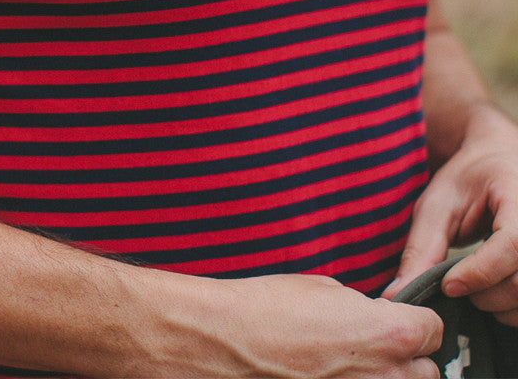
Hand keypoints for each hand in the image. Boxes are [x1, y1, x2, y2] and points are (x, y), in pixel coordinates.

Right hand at [139, 272, 442, 377]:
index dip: (413, 319)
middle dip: (403, 356)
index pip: (433, 328)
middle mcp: (390, 376)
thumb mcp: (323, 288)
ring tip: (346, 365)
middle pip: (425, 370)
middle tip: (370, 345)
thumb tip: (369, 318)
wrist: (226, 341)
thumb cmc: (268, 309)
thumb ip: (361, 308)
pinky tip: (324, 374)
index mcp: (391, 334)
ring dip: (381, 376)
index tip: (397, 318)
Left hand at [383, 104, 517, 325]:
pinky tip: (488, 290)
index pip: (512, 244)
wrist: (496, 165)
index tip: (447, 285)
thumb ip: (422, 249)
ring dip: (495, 306)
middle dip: (482, 294)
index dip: (480, 272)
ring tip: (469, 286)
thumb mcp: (437, 206)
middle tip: (452, 285)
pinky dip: (507, 307)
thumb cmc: (466, 181)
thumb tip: (396, 294)